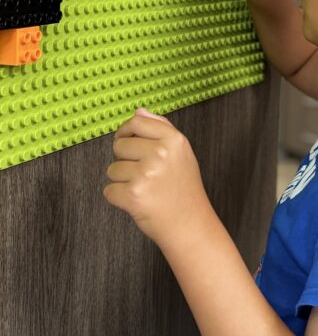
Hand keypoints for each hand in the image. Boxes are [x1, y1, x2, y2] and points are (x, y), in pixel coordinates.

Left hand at [104, 109, 213, 246]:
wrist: (189, 224)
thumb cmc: (183, 188)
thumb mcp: (181, 152)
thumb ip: (161, 128)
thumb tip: (138, 111)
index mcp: (174, 140)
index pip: (136, 122)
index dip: (126, 132)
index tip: (127, 141)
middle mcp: (161, 153)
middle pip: (120, 145)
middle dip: (126, 160)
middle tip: (145, 175)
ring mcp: (146, 174)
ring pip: (112, 169)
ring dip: (122, 181)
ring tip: (145, 190)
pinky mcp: (134, 195)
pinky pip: (109, 190)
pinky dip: (119, 198)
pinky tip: (138, 202)